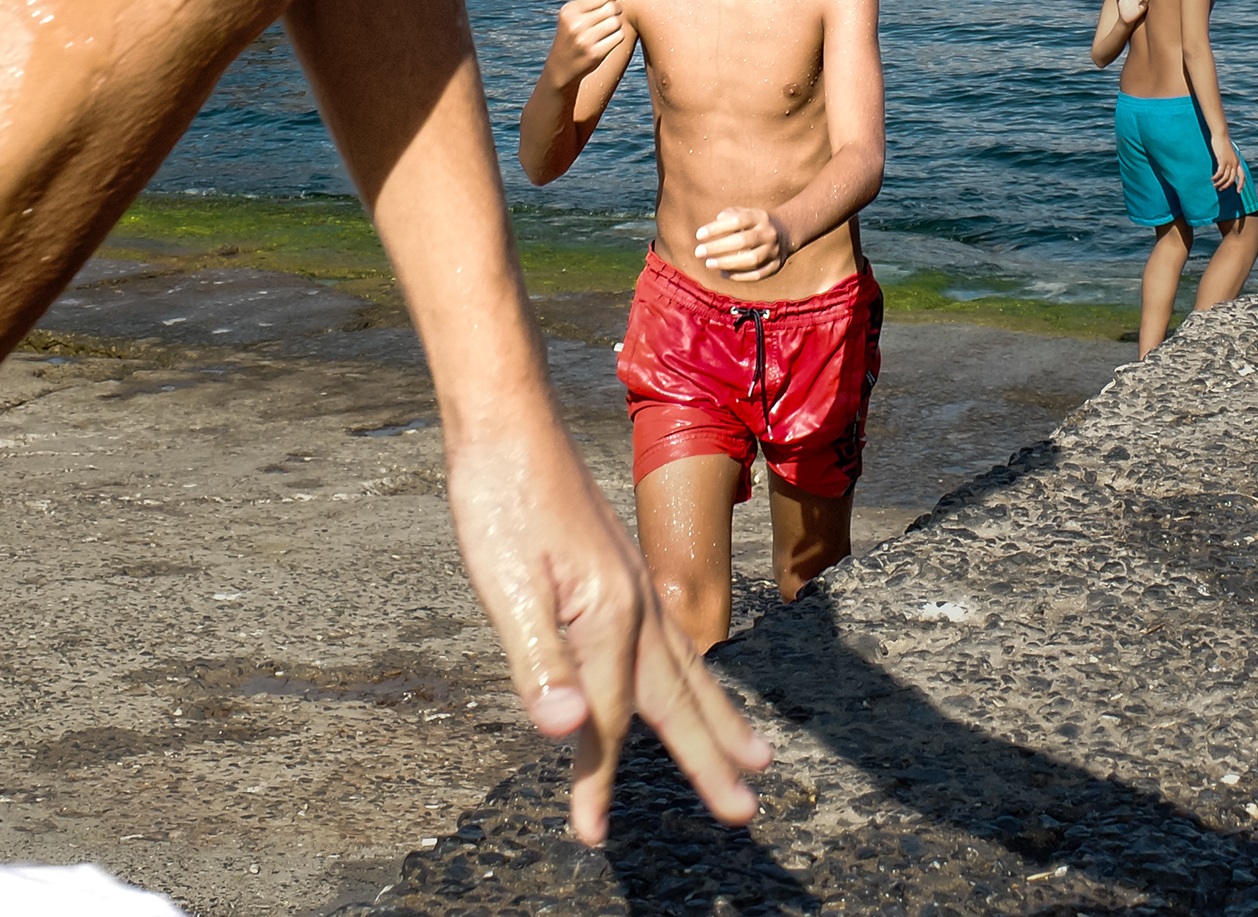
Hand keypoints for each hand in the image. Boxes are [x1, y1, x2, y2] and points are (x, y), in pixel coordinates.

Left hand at [446, 418, 769, 843]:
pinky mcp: (625, 572)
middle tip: (747, 809)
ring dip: (721, 717)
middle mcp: (637, 606)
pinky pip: (674, 640)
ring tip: (756, 752)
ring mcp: (636, 587)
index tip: (592, 836)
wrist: (508, 421)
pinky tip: (693, 674)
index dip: (595, 781)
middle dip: (710, 759)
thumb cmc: (501, 499)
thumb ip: (539, 661)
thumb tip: (568, 733)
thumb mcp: (504, 585)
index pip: (606, 721)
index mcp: (609, 617)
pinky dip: (695, 673)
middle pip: (677, 701)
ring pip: (688, 669)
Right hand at [546, 0, 632, 87]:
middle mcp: (575, 24)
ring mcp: (584, 40)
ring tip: (609, 28)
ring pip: (616, 22)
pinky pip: (618, 37)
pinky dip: (617, 36)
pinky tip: (609, 39)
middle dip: (616, 9)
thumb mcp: (574, 16)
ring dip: (616, 24)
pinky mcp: (595, 53)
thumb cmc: (570, 36)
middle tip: (614, 13)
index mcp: (569, 11)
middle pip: (610, 8)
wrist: (560, 67)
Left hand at [693, 207, 792, 280]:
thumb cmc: (755, 223)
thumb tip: (715, 223)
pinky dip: (739, 276)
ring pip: (751, 259)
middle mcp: (768, 233)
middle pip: (743, 241)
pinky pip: (757, 274)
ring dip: (728, 263)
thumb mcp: (746, 212)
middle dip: (718, 247)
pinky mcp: (776, 266)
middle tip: (698, 252)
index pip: (737, 221)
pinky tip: (723, 273)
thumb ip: (730, 215)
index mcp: (760, 217)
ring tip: (709, 263)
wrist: (785, 232)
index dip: (717, 228)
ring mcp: (774, 250)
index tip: (699, 235)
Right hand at [1208, 144, 1246, 195]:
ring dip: (1220, 183)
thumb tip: (1226, 168)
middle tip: (1221, 189)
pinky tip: (1212, 179)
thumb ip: (1229, 161)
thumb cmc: (1223, 144)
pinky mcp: (1223, 160)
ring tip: (1215, 185)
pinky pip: (1220, 173)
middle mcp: (1235, 163)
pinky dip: (1216, 177)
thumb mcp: (1228, 154)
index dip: (1242, 184)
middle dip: (1227, 186)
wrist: (1221, 135)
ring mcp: (1230, 162)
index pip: (1242, 176)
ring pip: (1226, 177)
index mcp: (1238, 162)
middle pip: (1233, 179)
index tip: (1238, 191)